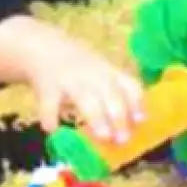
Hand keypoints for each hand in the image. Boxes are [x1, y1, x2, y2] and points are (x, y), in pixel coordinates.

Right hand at [0, 16, 145, 142]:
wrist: (44, 48)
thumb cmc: (79, 67)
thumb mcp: (101, 73)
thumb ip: (114, 95)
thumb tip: (132, 126)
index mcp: (110, 73)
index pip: (129, 85)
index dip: (137, 103)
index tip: (141, 120)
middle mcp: (94, 76)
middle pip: (111, 94)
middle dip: (119, 116)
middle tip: (123, 139)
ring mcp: (71, 81)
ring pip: (86, 99)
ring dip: (97, 118)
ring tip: (103, 137)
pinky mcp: (48, 88)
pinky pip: (50, 105)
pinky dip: (51, 118)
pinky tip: (53, 129)